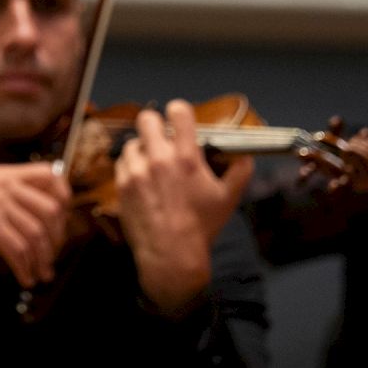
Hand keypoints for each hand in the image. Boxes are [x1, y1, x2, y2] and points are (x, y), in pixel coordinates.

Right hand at [0, 162, 70, 287]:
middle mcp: (4, 185)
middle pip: (50, 209)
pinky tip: (24, 277)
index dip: (64, 197)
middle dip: (57, 238)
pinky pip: (18, 250)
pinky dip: (25, 268)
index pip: (49, 175)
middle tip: (52, 255)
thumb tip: (45, 214)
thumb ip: (11, 193)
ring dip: (42, 259)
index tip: (63, 220)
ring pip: (36, 234)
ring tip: (40, 273)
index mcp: (6, 174)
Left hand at [115, 100, 253, 314]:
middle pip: (146, 119)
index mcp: (186, 157)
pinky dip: (130, 167)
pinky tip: (141, 179)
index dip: (180, 112)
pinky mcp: (122, 186)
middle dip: (155, 126)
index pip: (178, 111)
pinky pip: (121, 163)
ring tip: (151, 165)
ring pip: (132, 142)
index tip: (181, 122)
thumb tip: (246, 156)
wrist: (171, 256)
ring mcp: (137, 172)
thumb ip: (240, 172)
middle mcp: (159, 159)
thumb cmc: (201, 227)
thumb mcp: (228, 199)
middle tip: (161, 139)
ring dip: (142, 150)